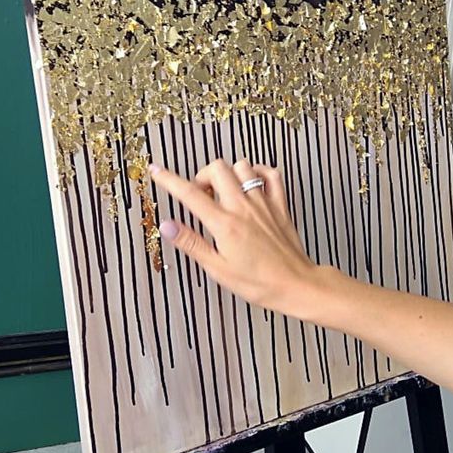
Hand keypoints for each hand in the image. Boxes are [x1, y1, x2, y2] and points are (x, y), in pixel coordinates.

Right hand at [149, 158, 322, 317]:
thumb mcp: (218, 269)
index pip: (190, 193)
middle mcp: (244, 207)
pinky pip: (271, 174)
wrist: (296, 285)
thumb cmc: (259, 283)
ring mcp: (264, 202)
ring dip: (228, 174)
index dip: (169, 179)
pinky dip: (258, 173)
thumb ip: (191, 243)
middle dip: (202, 176)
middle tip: (201, 196)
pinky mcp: (280, 204)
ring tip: (224, 193)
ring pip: (242, 166)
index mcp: (225, 224)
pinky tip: (251, 185)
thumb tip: (166, 226)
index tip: (156, 171)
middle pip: (217, 168)